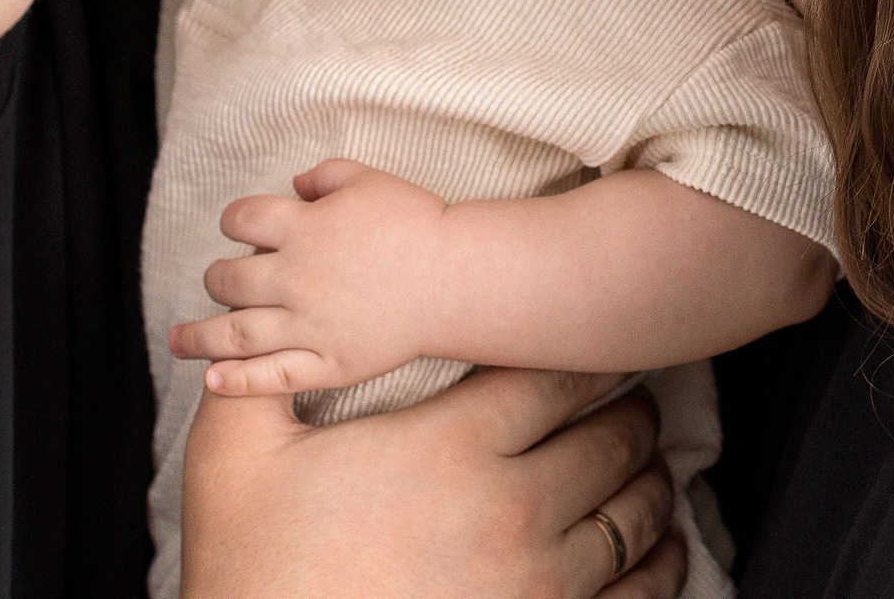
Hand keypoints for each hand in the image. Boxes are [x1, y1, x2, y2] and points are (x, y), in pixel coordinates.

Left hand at [169, 158, 449, 395]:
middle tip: (217, 280)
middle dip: (217, 277)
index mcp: (302, 227)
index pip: (241, 219)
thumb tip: (295, 188)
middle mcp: (294, 277)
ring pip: (237, 332)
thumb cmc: (416, 222)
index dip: (234, 220)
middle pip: (229, 278)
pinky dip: (237, 380)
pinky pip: (273, 376)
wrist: (455, 277)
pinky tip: (211, 381)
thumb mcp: (367, 179)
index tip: (237, 226)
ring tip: (177, 340)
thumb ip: (323, 177)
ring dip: (199, 335)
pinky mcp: (328, 362)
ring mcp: (308, 324)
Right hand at [180, 367, 687, 598]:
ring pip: (636, 516)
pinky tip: (661, 549)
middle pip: (614, 440)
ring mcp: (540, 585)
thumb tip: (262, 322)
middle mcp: (513, 510)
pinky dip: (661, 566)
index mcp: (450, 447)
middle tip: (631, 402)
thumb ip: (255, 376)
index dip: (584, 356)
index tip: (590, 348)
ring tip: (651, 467)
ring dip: (651, 484)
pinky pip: (637, 597)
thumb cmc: (252, 573)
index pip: (555, 377)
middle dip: (629, 415)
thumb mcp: (232, 458)